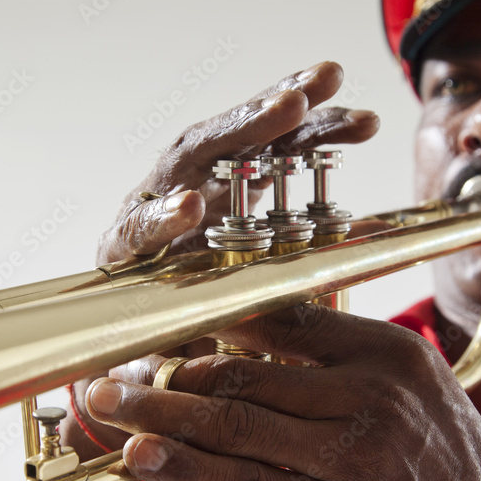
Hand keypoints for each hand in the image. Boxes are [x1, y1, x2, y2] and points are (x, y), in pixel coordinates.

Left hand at [66, 62, 379, 458]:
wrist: (158, 295)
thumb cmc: (152, 332)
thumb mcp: (148, 357)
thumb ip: (147, 366)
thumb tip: (130, 391)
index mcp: (129, 246)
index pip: (138, 228)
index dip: (159, 220)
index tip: (188, 214)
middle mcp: (162, 198)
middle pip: (196, 154)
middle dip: (243, 129)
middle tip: (287, 109)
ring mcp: (202, 178)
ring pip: (241, 134)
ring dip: (289, 110)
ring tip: (330, 90)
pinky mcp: (238, 171)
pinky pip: (275, 141)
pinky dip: (311, 125)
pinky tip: (350, 113)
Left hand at [84, 305, 480, 480]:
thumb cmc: (448, 471)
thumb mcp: (413, 394)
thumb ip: (340, 363)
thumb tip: (248, 338)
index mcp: (390, 352)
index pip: (282, 317)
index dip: (213, 319)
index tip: (167, 322)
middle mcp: (373, 394)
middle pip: (245, 370)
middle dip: (169, 368)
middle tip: (118, 366)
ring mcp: (356, 454)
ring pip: (235, 422)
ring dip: (160, 412)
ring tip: (110, 403)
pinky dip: (186, 468)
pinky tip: (145, 456)